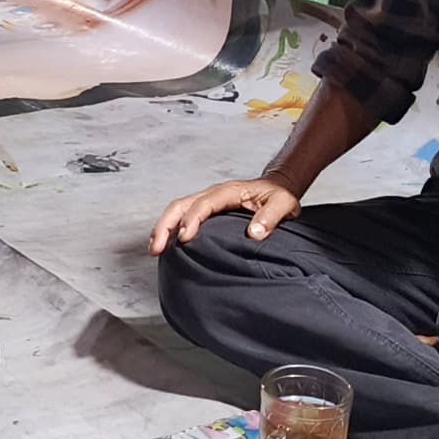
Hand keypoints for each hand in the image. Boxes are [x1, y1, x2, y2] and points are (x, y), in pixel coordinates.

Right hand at [149, 175, 303, 254]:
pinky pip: (182, 217)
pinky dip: (170, 230)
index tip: (185, 238)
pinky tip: (165, 246)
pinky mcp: (205, 211)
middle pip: (181, 205)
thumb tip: (254, 233)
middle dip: (166, 225)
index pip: (204, 203)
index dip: (192, 219)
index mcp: (229, 191)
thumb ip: (271, 217)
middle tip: (157, 248)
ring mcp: (207, 201)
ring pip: (177, 210)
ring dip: (163, 228)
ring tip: (154, 250)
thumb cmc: (279, 197)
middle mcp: (213, 194)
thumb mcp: (284, 204)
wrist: (277, 189)